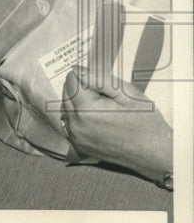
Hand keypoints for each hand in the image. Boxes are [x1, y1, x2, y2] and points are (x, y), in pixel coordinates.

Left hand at [61, 67, 172, 181]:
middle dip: (82, 90)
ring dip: (79, 102)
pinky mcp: (79, 145)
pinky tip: (97, 119)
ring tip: (104, 108)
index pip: (72, 80)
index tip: (104, 87)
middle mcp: (75, 125)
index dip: (88, 79)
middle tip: (106, 97)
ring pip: (66, 107)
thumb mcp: (127, 93)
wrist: (156, 154)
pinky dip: (78, 116)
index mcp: (86, 110)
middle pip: (66, 93)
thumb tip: (75, 68)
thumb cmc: (146, 121)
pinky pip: (70, 122)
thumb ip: (97, 78)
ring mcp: (76, 137)